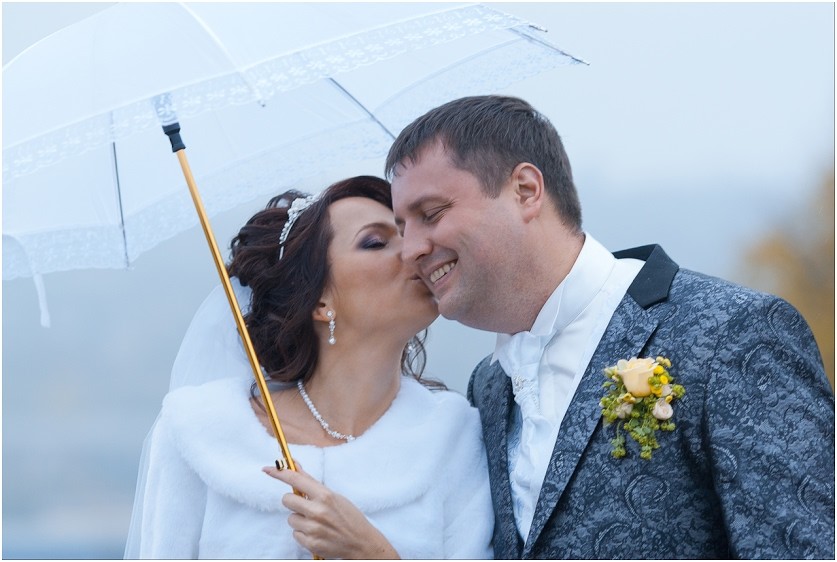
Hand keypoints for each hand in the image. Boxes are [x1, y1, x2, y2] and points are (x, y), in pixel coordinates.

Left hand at [262, 464, 399, 558]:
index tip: (267, 469)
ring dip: (300, 519)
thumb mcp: (334, 496)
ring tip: (316, 522)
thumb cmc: (349, 516)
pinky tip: (317, 533)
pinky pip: (295, 534)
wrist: (361, 542)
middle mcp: (318, 511)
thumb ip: (311, 483)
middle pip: (287, 500)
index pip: (296, 480)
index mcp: (325, 495)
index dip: (279, 473)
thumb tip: (294, 466)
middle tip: (305, 505)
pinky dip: (303, 533)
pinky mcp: (311, 543)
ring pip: (290, 518)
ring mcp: (313, 529)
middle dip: (293, 502)